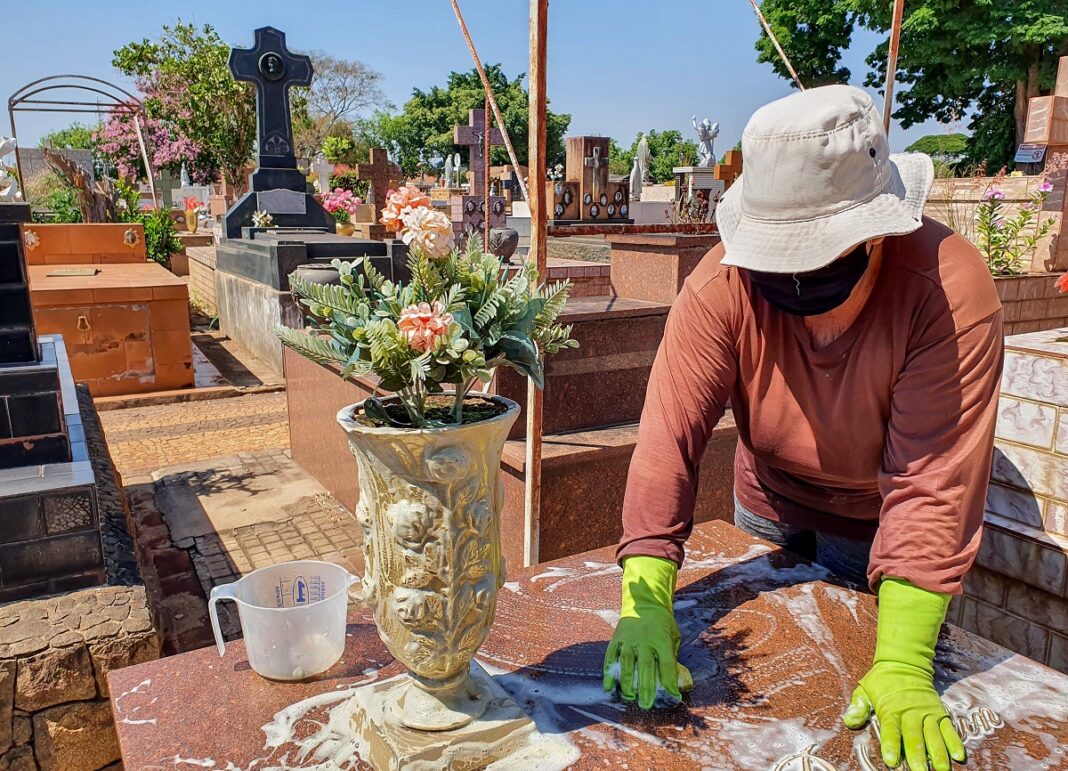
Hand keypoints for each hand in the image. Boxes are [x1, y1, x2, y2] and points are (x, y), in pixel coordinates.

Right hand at [603, 556, 692, 708]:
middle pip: (645, 666)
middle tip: (646, 704)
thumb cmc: (663, 624)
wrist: (645, 602)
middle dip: (646, 687)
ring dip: (627, 682)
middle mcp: (645, 640)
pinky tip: (609, 686)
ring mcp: (629, 639)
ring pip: (627, 662)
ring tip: (629, 697)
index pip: (667, 663)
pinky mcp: (617, 638)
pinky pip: (611, 656)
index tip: (672, 696)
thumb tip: (675, 681)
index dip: (669, 681)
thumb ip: (672, 656)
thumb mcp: (674, 636)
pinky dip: (609, 672)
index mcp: (662, 640)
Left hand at [842, 578, 965, 769]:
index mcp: (890, 709)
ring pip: (933, 734)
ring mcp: (927, 712)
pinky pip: (948, 728)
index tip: (891, 761)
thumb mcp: (864, 690)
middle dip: (917, 753)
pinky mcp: (939, 712)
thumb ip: (858, 706)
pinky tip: (959, 756)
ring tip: (941, 768)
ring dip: (938, 752)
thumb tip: (849, 722)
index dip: (891, 745)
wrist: (905, 662)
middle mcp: (911, 712)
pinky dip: (954, 742)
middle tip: (919, 770)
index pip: (890, 729)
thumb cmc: (882, 680)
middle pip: (914, 735)